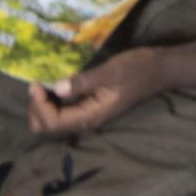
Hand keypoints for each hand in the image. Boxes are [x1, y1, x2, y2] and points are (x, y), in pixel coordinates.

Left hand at [27, 43, 195, 134]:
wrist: (160, 69)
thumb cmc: (137, 69)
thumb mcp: (111, 72)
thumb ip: (83, 82)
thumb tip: (56, 87)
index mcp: (92, 115)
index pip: (53, 121)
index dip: (39, 105)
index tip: (35, 84)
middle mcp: (87, 120)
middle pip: (48, 127)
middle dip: (37, 109)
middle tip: (37, 86)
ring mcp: (89, 114)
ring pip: (53, 120)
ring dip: (43, 106)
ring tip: (43, 84)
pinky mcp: (90, 107)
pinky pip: (63, 111)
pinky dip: (52, 102)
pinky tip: (55, 85)